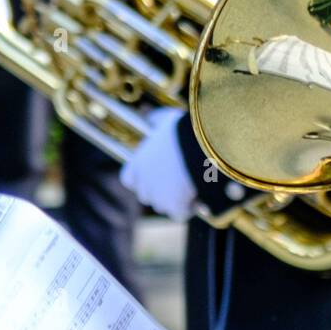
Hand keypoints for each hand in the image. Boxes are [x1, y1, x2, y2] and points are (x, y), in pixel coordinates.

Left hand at [118, 106, 196, 220]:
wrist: (201, 147)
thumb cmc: (183, 131)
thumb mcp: (167, 120)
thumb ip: (155, 120)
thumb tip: (149, 116)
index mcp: (137, 163)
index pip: (129, 178)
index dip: (142, 177)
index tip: (156, 172)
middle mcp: (143, 183)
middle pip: (147, 194)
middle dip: (160, 191)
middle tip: (178, 180)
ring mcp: (159, 198)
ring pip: (164, 205)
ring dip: (175, 200)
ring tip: (192, 186)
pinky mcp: (175, 208)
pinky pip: (181, 213)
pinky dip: (190, 208)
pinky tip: (200, 196)